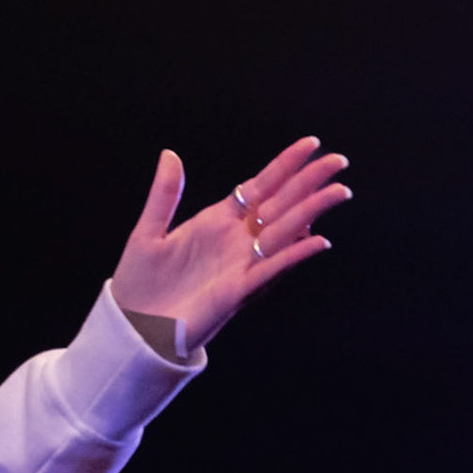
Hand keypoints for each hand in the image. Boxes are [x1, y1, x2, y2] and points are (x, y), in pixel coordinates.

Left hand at [110, 136, 349, 350]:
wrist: (133, 328)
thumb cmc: (139, 283)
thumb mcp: (148, 233)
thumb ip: (164, 195)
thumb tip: (169, 154)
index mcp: (217, 222)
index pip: (260, 186)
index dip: (285, 166)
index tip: (311, 144)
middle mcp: (236, 241)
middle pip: (280, 204)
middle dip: (309, 182)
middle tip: (338, 161)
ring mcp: (240, 265)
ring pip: (284, 233)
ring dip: (311, 212)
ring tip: (339, 192)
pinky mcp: (237, 291)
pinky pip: (271, 269)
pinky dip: (293, 255)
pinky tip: (317, 241)